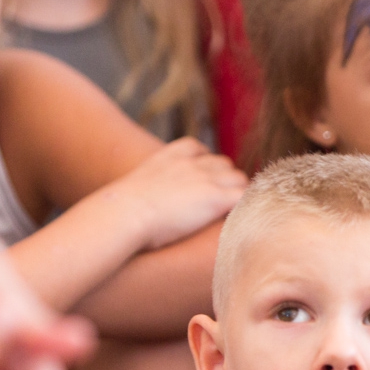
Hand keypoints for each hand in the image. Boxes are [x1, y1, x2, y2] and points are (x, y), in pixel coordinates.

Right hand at [101, 138, 246, 251]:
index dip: (206, 166)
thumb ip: (151, 185)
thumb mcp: (136, 185)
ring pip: (239, 179)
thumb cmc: (123, 210)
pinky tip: (241, 219)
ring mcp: (208, 178)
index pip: (201, 150)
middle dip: (224, 181)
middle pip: (224, 165)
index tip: (203, 181)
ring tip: (231, 213)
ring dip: (237, 193)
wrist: (124, 214)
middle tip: (218, 203)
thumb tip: (151, 201)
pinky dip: (246, 206)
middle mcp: (194, 162)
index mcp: (172, 154)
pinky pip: (245, 196)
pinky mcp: (217, 197)